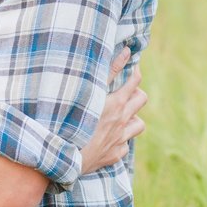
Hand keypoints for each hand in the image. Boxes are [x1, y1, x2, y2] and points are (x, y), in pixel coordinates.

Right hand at [79, 48, 146, 174]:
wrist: (64, 154)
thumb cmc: (74, 118)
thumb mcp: (92, 91)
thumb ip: (109, 70)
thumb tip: (126, 51)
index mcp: (116, 104)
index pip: (135, 82)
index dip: (135, 72)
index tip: (132, 68)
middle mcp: (122, 121)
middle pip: (141, 100)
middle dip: (136, 92)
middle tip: (125, 90)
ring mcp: (120, 140)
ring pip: (139, 124)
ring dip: (132, 118)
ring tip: (121, 115)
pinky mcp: (115, 155)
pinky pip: (125, 145)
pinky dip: (120, 139)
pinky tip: (108, 137)